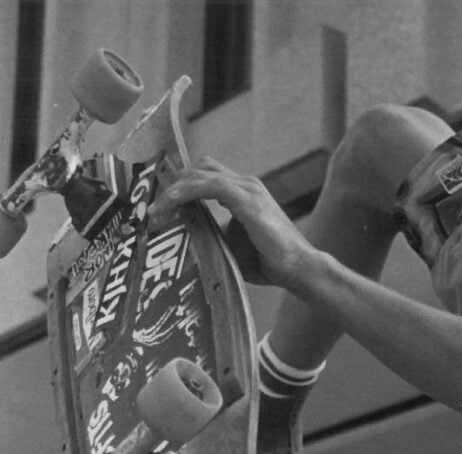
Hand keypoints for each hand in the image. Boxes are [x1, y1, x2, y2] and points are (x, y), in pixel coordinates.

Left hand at [150, 157, 308, 289]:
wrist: (300, 269)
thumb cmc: (270, 262)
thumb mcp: (232, 244)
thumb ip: (212, 232)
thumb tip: (185, 231)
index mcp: (243, 192)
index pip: (206, 174)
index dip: (181, 183)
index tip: (160, 203)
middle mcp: (245, 184)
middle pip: (199, 169)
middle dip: (173, 186)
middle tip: (154, 210)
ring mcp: (247, 190)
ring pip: (200, 175)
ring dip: (174, 192)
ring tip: (156, 212)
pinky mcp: (247, 201)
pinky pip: (209, 186)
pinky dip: (186, 192)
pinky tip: (171, 203)